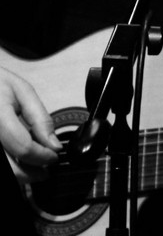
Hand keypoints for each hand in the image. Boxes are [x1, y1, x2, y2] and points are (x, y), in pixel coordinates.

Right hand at [0, 66, 60, 182]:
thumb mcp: (23, 92)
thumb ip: (40, 118)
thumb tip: (53, 144)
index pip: (24, 147)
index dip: (44, 156)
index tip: (55, 155)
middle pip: (11, 168)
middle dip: (34, 172)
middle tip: (47, 166)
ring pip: (5, 172)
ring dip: (22, 173)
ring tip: (36, 164)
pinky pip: (1, 164)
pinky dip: (12, 165)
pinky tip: (20, 158)